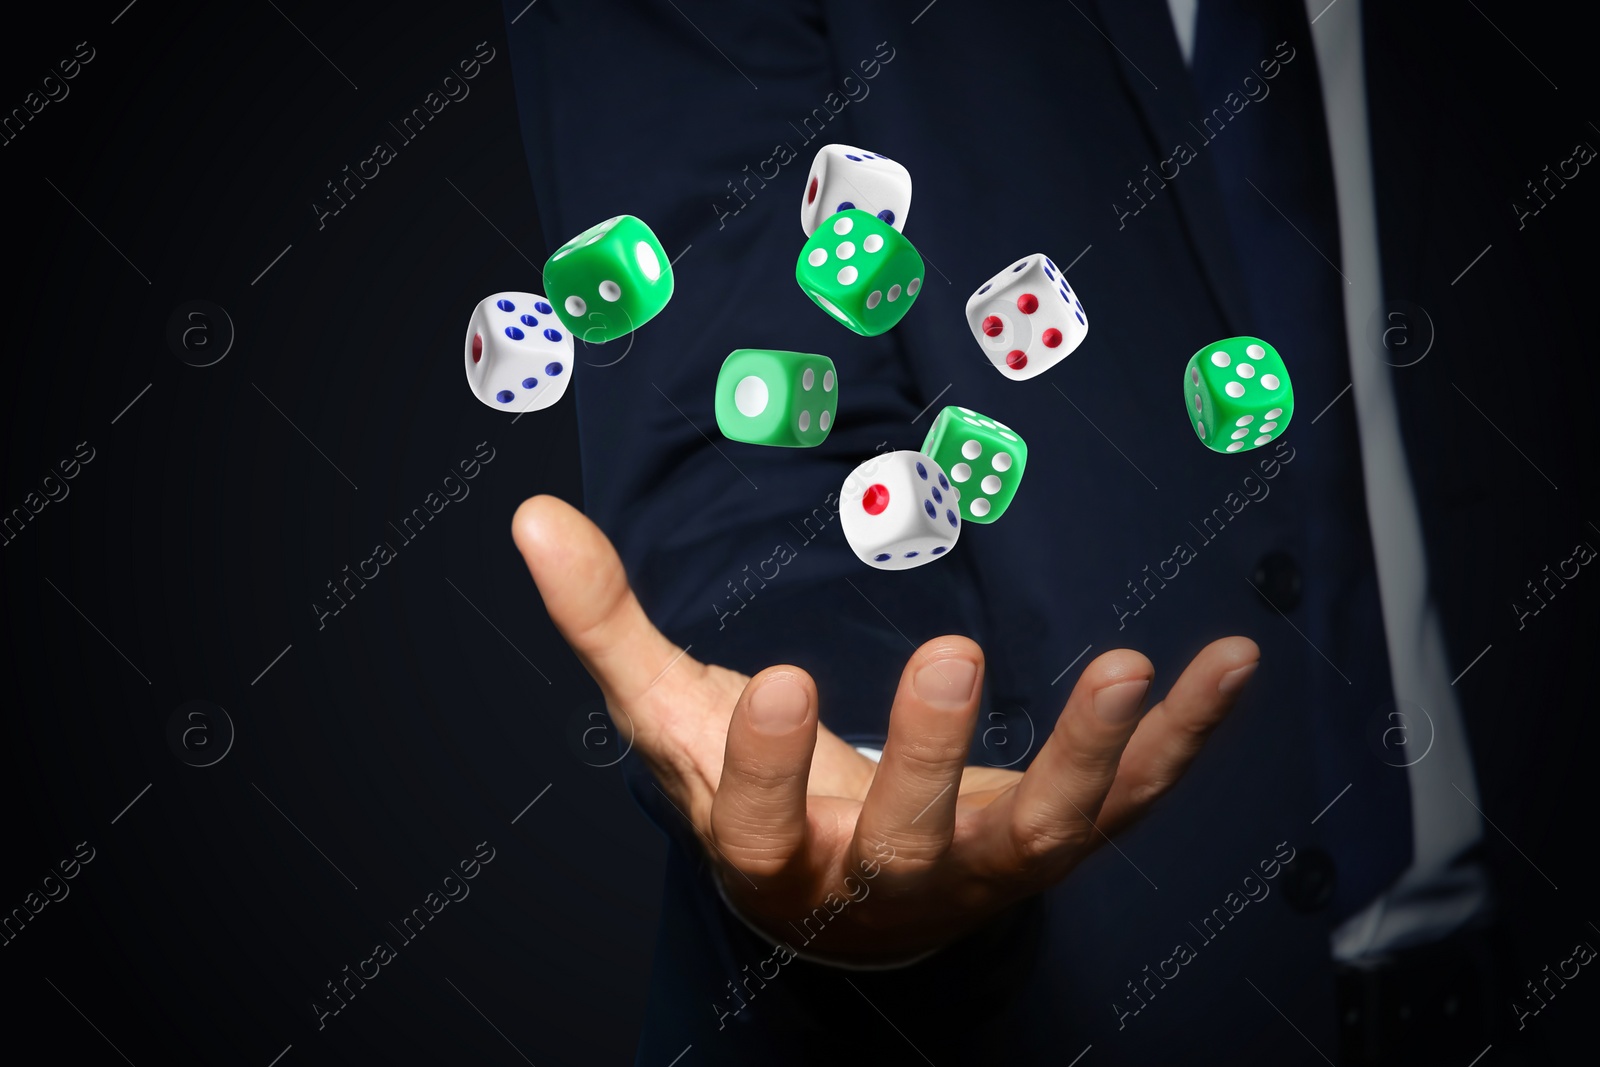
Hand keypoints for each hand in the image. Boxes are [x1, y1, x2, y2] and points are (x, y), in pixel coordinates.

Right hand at [512, 495, 1258, 964]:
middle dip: (933, 761)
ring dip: (1093, 760)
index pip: (766, 831)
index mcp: (780, 853)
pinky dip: (1182, 739)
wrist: (847, 896)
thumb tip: (530, 517)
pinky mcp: (1057, 842)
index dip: (771, 771)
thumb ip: (606, 625)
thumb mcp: (673, 717)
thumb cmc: (757, 795)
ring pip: (1043, 833)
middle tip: (950, 658)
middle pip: (913, 843)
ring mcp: (984, 866)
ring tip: (1123, 669)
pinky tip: (1227, 662)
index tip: (775, 681)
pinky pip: (1132, 802)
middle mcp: (886, 881)